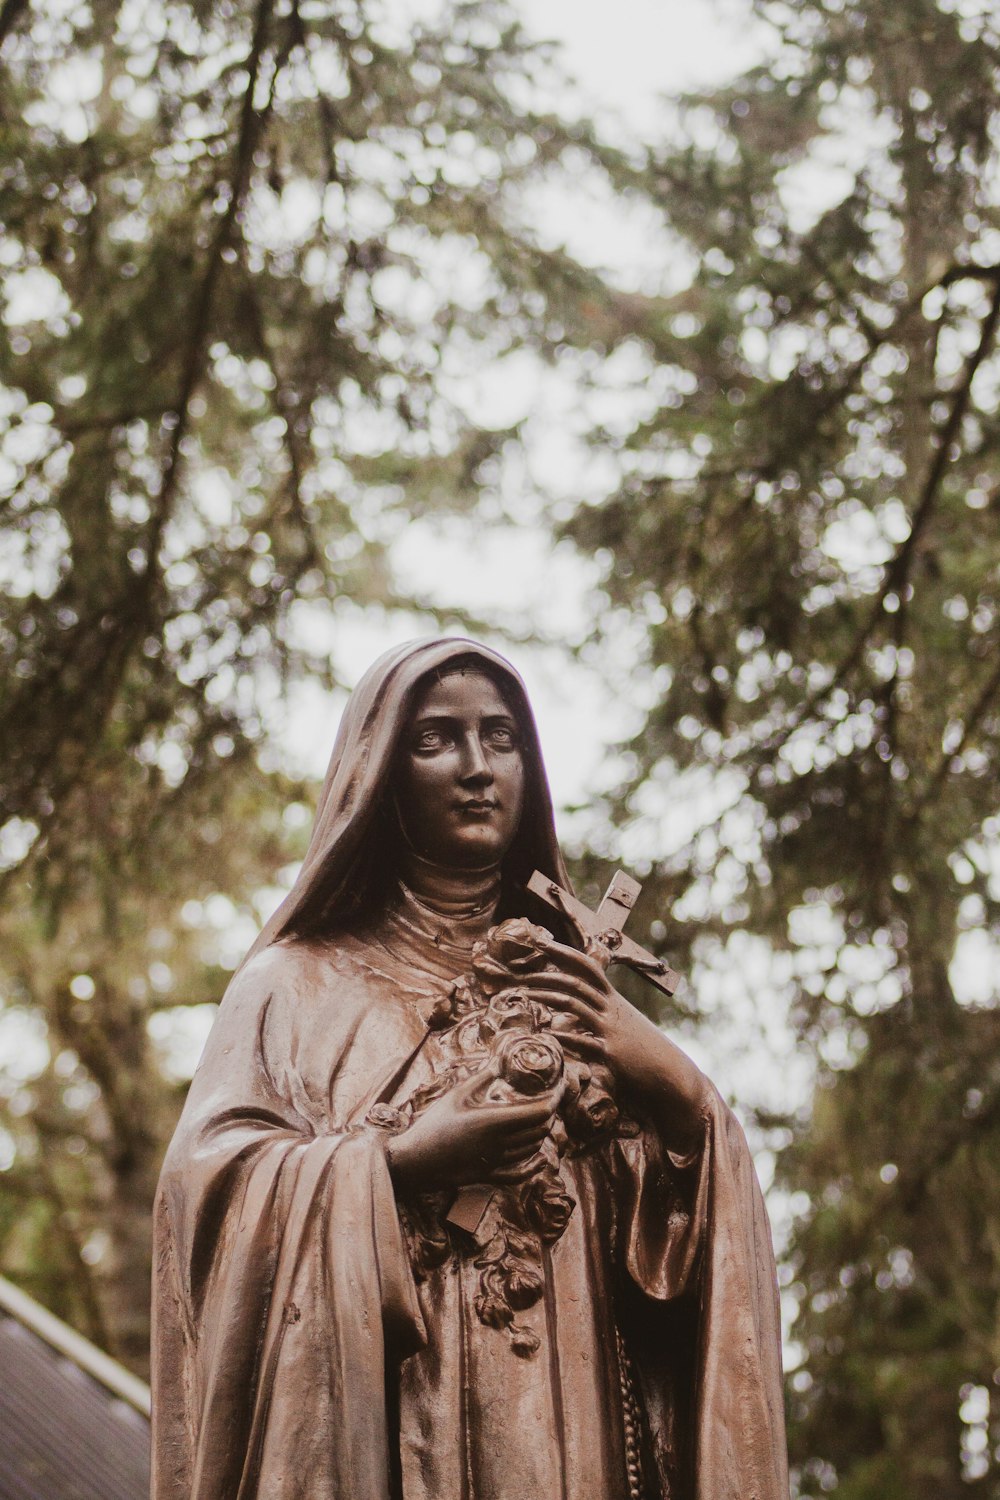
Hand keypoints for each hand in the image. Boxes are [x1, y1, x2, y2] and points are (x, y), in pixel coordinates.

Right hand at [385, 1071, 561, 1195]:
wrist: (416, 1160)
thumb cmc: (434, 1124)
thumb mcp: (457, 1094)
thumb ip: (483, 1077)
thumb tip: (501, 1061)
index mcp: (494, 1121)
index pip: (539, 1112)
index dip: (554, 1099)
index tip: (559, 1086)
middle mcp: (499, 1144)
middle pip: (540, 1129)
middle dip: (550, 1113)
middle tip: (549, 1098)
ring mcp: (495, 1162)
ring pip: (532, 1148)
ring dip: (542, 1132)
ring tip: (542, 1118)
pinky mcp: (488, 1175)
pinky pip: (520, 1174)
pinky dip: (534, 1166)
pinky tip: (540, 1159)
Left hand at [517, 938, 709, 1150]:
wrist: (670, 1074)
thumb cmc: (644, 1051)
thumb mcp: (625, 1024)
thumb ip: (604, 1014)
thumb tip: (583, 1009)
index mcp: (613, 1000)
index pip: (587, 967)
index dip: (564, 952)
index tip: (541, 941)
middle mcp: (611, 1009)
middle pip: (575, 982)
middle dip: (547, 975)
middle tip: (522, 975)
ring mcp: (610, 1029)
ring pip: (574, 1004)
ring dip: (546, 997)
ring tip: (525, 996)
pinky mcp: (611, 1053)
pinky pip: (583, 1041)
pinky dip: (563, 1035)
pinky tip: (547, 1033)